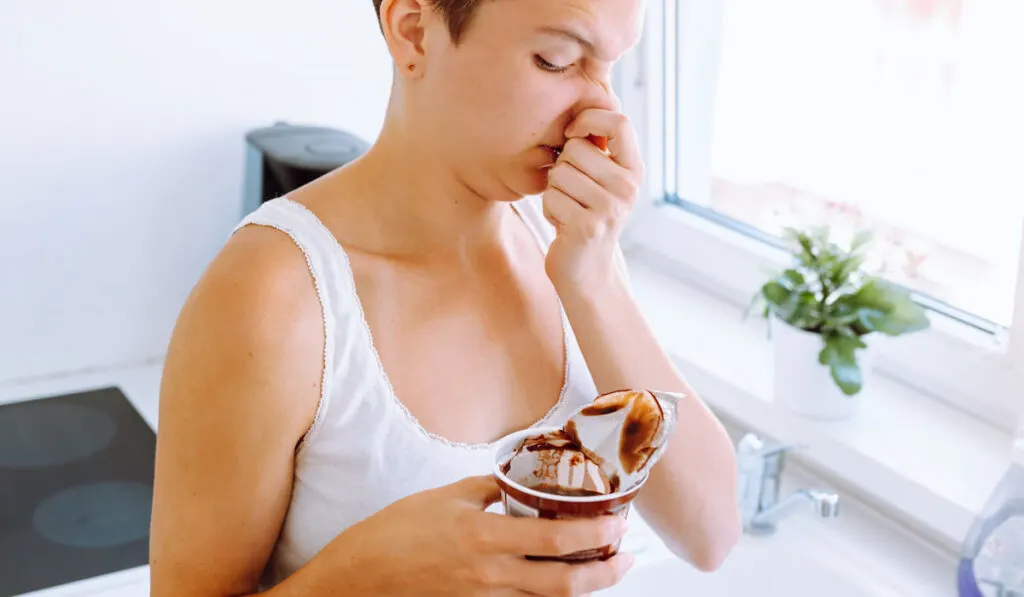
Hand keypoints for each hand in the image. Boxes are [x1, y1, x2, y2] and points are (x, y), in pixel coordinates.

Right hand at [313, 476, 634, 596]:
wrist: (358, 580)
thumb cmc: (394, 534)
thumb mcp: (444, 496)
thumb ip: (488, 488)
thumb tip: (518, 479)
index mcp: (485, 537)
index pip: (558, 539)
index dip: (597, 533)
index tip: (618, 522)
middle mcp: (492, 575)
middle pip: (567, 584)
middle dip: (606, 572)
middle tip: (625, 555)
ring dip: (584, 585)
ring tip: (604, 568)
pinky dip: (549, 593)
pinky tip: (559, 579)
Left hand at [542, 108, 643, 292]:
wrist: (588, 272)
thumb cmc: (587, 216)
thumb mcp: (602, 179)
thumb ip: (600, 144)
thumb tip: (596, 88)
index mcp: (635, 170)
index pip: (619, 123)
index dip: (589, 120)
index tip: (573, 134)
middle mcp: (628, 188)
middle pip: (577, 148)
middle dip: (562, 166)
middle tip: (573, 192)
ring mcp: (609, 208)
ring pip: (560, 172)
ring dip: (554, 191)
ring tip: (569, 208)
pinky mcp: (586, 226)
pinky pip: (551, 196)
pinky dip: (549, 210)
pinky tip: (563, 225)